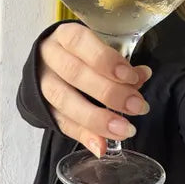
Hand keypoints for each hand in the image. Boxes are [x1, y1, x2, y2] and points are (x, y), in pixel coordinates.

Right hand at [38, 23, 151, 157]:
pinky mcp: (42, 108)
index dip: (105, 60)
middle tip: (137, 106)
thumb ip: (120, 64)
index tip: (130, 76)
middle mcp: (49, 58)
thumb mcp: (100, 51)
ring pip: (64, 100)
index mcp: (64, 36)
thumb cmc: (82, 54)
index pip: (80, 42)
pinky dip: (83, 136)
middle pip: (74, 74)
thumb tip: (142, 75)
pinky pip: (61, 123)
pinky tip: (101, 147)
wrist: (48, 66)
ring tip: (124, 130)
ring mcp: (42, 83)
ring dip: (97, 119)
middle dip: (109, 92)